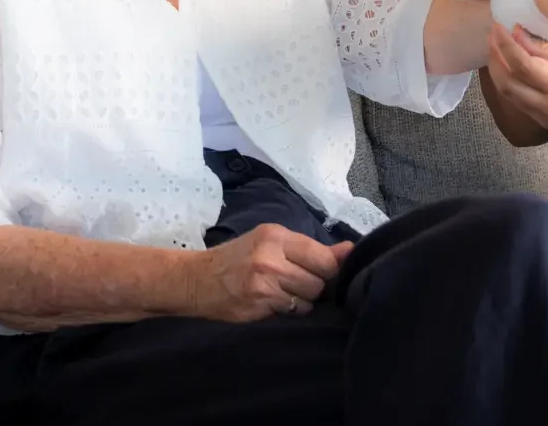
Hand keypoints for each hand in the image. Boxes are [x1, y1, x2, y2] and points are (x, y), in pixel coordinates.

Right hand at [184, 224, 353, 322]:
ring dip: (305, 299)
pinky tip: (275, 303)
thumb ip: (309, 248)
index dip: (330, 267)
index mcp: (276, 236)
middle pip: (320, 278)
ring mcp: (265, 283)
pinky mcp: (259, 305)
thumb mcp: (270, 242)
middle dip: (317, 284)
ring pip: (309, 297)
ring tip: (287, 293)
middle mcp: (271, 257)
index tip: (324, 272)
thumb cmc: (236, 259)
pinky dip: (291, 310)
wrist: (197, 280)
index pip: (323, 255)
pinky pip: (293, 311)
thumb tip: (350, 250)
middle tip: (301, 283)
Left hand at [487, 25, 547, 151]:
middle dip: (495, 56)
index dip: (506, 44)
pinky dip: (509, 83)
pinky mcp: (545, 123)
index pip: (522, 64)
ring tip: (497, 49)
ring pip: (508, 94)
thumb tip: (522, 36)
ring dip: (498, 71)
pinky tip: (512, 69)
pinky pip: (518, 102)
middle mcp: (546, 106)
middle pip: (507, 82)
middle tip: (493, 34)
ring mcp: (543, 118)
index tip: (500, 25)